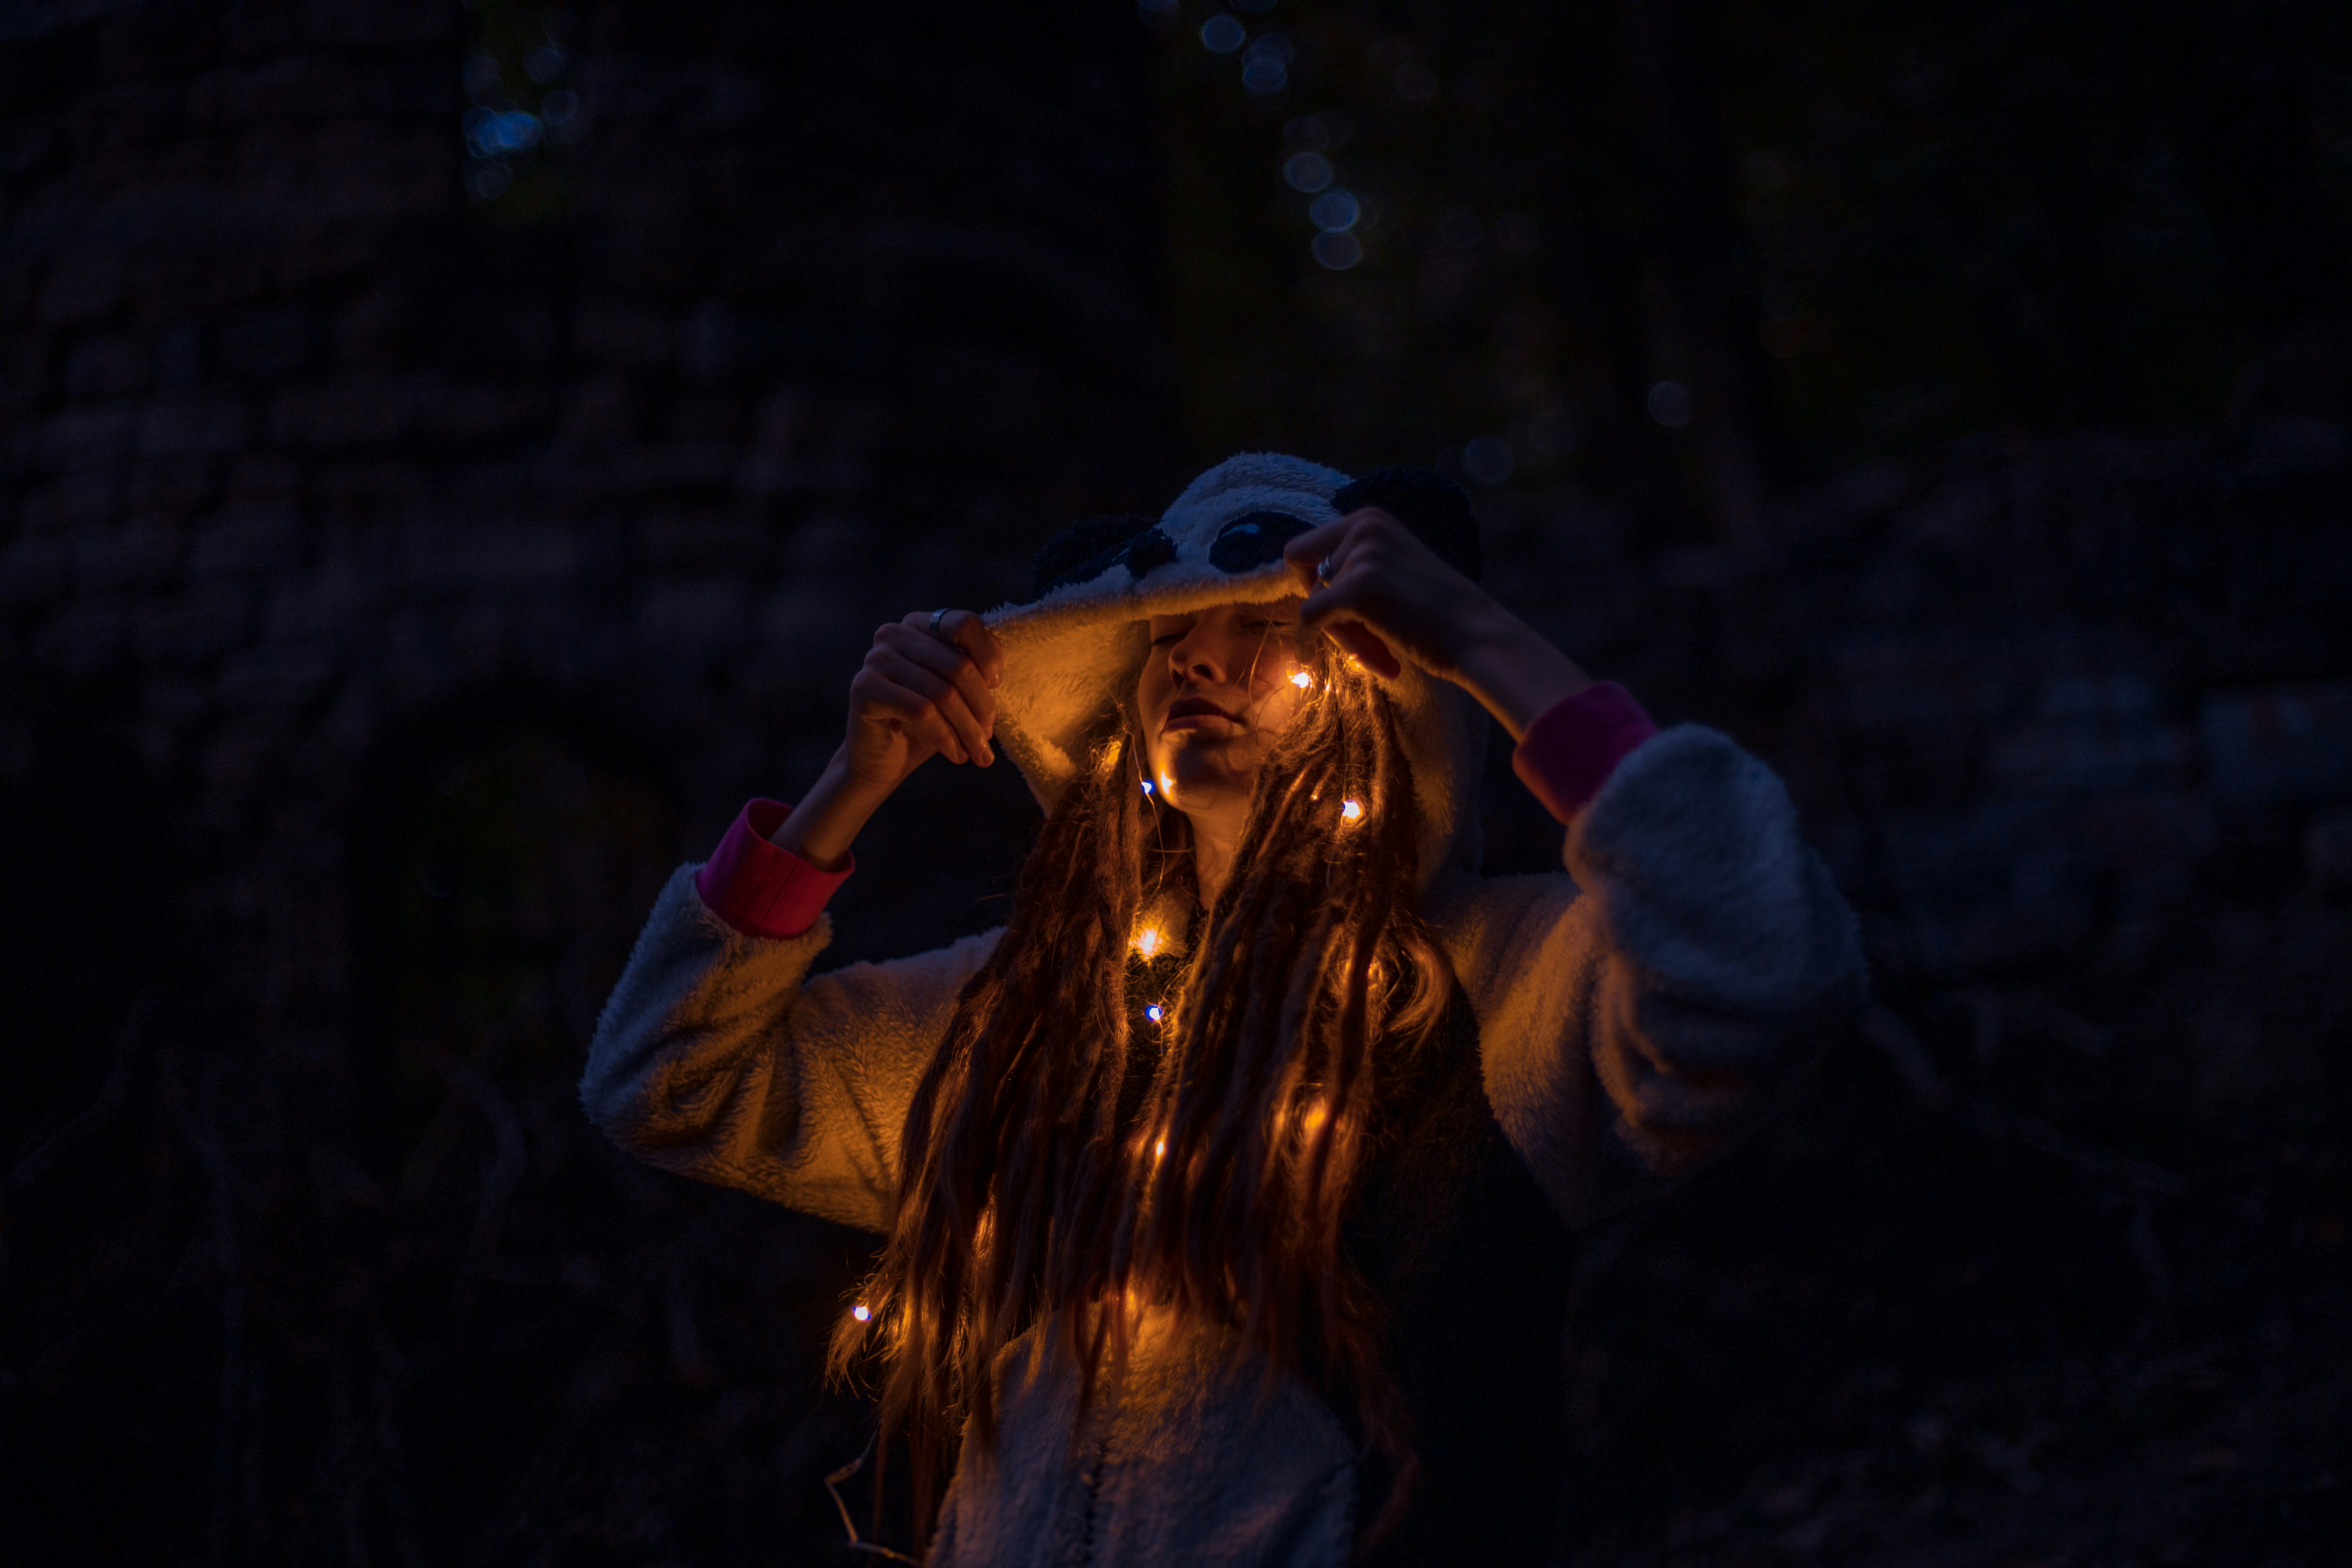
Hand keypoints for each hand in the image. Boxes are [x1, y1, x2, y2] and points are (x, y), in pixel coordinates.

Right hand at [841, 610, 1003, 793]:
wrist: (880, 760)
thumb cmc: (923, 724)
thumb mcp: (955, 692)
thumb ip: (972, 671)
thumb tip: (994, 677)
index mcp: (918, 625)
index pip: (964, 624)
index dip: (989, 657)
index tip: (996, 686)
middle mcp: (894, 634)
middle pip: (958, 664)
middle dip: (982, 706)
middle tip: (988, 735)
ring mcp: (876, 659)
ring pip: (943, 693)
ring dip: (968, 729)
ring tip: (979, 753)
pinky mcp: (865, 688)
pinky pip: (922, 711)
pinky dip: (946, 737)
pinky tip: (956, 754)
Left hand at [1284, 508, 1591, 739]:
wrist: (1478, 636)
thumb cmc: (1439, 614)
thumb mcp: (1394, 568)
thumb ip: (1356, 565)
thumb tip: (1306, 589)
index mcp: (1371, 518)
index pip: (1308, 549)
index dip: (1317, 584)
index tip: (1345, 612)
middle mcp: (1363, 526)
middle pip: (1304, 573)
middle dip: (1325, 607)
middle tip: (1363, 637)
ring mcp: (1360, 555)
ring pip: (1312, 602)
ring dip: (1341, 633)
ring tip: (1384, 652)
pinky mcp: (1356, 589)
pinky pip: (1309, 620)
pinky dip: (1318, 643)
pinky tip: (1366, 660)